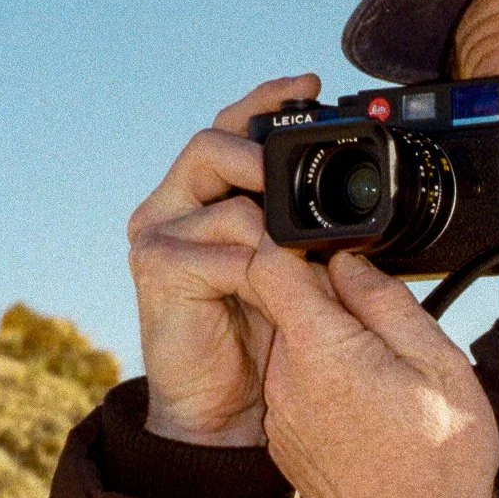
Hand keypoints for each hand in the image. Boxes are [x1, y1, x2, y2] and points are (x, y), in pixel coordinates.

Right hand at [126, 76, 319, 444]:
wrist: (223, 412)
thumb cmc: (259, 342)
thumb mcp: (290, 270)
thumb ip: (297, 228)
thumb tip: (341, 194)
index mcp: (202, 197)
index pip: (229, 127)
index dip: (265, 101)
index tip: (310, 84)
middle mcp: (172, 207)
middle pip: (214, 144)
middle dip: (263, 155)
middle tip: (300, 174)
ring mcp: (158, 234)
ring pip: (226, 199)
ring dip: (273, 230)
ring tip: (296, 264)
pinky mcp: (157, 268)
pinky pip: (222, 250)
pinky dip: (258, 270)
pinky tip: (272, 292)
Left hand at [242, 245, 498, 497]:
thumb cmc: (440, 459)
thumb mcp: (438, 362)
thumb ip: (384, 302)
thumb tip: (347, 261)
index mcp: (320, 349)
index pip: (270, 262)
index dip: (300, 243)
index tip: (337, 251)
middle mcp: (285, 379)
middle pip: (284, 306)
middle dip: (328, 302)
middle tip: (383, 326)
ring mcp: (280, 415)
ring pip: (293, 349)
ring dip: (329, 347)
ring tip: (383, 377)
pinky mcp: (285, 444)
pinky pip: (296, 390)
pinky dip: (324, 385)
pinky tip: (367, 410)